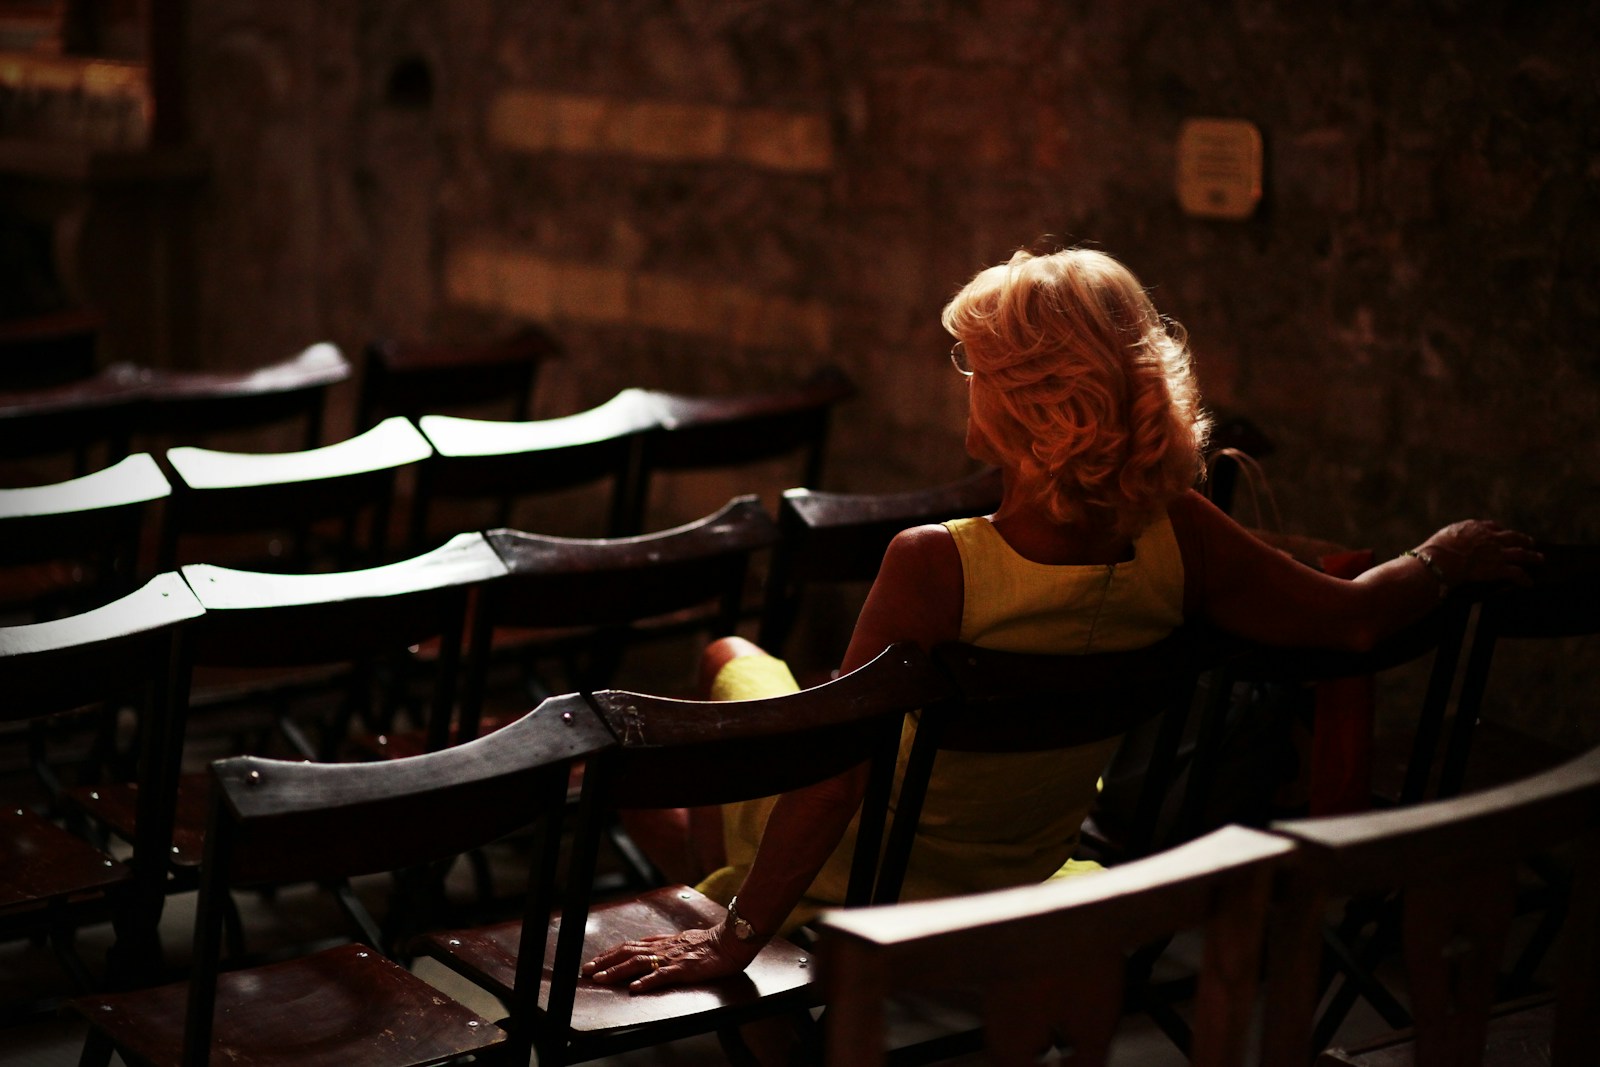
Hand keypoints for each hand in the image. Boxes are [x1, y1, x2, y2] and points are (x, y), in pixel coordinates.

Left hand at [581, 921, 760, 993]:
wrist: (731, 941)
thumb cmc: (709, 944)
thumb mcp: (682, 941)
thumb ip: (664, 946)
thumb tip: (646, 951)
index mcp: (662, 942)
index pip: (630, 946)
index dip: (610, 954)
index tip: (594, 961)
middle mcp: (663, 948)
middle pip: (628, 953)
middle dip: (605, 962)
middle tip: (587, 971)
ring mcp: (673, 958)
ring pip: (639, 963)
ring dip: (617, 971)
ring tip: (601, 979)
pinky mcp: (685, 969)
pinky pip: (663, 975)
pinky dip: (647, 981)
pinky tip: (635, 988)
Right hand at [1417, 520, 1541, 587]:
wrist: (1438, 561)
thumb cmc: (1433, 551)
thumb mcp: (1442, 538)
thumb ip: (1451, 539)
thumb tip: (1446, 544)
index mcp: (1474, 528)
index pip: (1492, 526)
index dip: (1499, 530)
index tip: (1502, 532)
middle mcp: (1489, 537)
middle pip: (1512, 536)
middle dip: (1522, 539)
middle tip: (1530, 542)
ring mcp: (1496, 553)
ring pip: (1521, 553)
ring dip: (1532, 556)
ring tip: (1540, 559)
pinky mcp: (1498, 568)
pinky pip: (1516, 574)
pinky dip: (1524, 579)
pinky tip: (1529, 583)